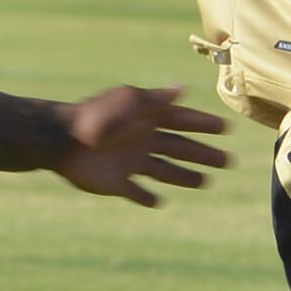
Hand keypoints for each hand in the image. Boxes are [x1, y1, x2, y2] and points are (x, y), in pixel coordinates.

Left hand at [49, 86, 227, 204]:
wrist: (62, 140)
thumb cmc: (98, 116)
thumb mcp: (130, 101)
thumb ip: (157, 99)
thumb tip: (184, 88)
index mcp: (146, 118)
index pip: (182, 120)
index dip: (203, 124)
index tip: (226, 128)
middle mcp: (142, 140)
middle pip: (179, 148)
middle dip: (204, 154)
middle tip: (228, 161)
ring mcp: (130, 162)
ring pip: (164, 171)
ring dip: (185, 176)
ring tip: (206, 182)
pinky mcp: (117, 183)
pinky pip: (136, 192)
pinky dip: (146, 197)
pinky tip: (158, 202)